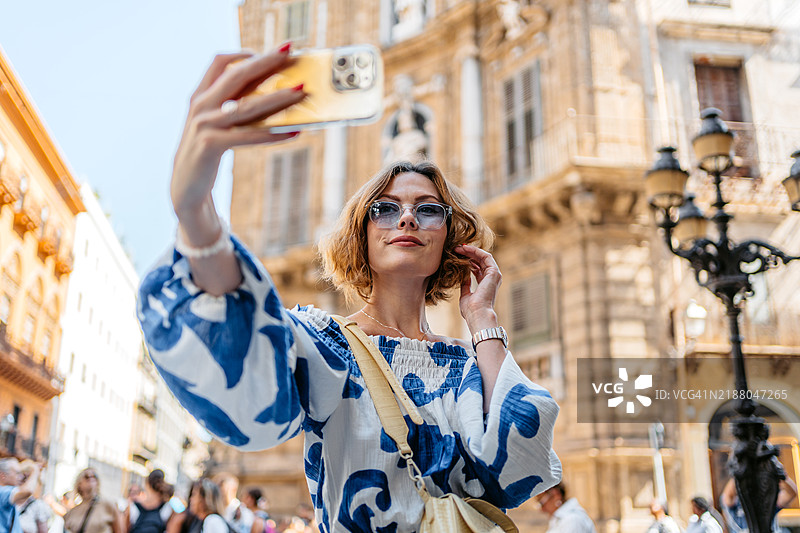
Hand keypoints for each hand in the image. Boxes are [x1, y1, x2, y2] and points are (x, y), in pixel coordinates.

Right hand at [171, 45, 306, 225]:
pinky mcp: (211, 144)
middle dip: (265, 61)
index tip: (270, 51)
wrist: (185, 187)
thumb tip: (276, 95)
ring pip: (247, 105)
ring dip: (277, 97)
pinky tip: (295, 132)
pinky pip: (250, 136)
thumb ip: (235, 106)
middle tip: (290, 51)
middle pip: (236, 75)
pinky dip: (274, 134)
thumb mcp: (216, 123)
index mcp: (199, 95)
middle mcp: (200, 105)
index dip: (245, 52)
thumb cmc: (208, 152)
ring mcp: (204, 124)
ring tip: (301, 92)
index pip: (219, 62)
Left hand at [455, 244, 501, 331]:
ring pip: (483, 257)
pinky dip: (476, 251)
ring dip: (471, 251)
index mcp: (485, 285)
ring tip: (459, 248)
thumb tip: (463, 277)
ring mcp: (494, 275)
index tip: (457, 256)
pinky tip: (465, 249)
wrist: (477, 314)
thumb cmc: (471, 310)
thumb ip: (465, 285)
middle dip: (468, 254)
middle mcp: (491, 279)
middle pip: (480, 261)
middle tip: (456, 249)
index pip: (478, 268)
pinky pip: (486, 256)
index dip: (468, 261)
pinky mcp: (494, 272)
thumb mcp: (466, 295)